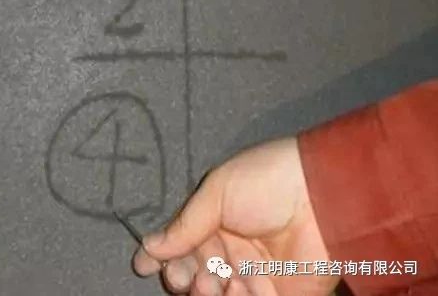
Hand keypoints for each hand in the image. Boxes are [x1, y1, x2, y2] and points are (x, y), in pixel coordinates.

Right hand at [132, 137, 339, 294]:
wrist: (322, 195)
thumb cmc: (265, 182)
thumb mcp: (218, 191)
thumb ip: (186, 223)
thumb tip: (149, 247)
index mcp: (212, 221)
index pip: (178, 245)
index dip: (159, 257)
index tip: (144, 265)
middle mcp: (227, 249)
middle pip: (192, 275)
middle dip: (180, 279)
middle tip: (187, 276)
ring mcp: (251, 274)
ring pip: (215, 294)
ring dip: (206, 292)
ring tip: (215, 282)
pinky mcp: (277, 293)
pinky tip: (236, 287)